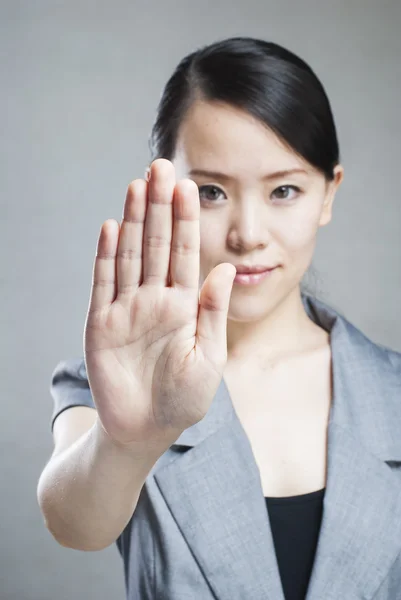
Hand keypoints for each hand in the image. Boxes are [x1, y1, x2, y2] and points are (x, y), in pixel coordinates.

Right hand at [83, 159, 235, 446]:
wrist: (146, 430)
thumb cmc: (185, 398)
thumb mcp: (209, 357)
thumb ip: (213, 313)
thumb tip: (226, 269)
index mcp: (183, 305)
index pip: (184, 252)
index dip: (186, 219)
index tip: (189, 185)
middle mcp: (154, 299)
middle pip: (155, 243)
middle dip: (158, 206)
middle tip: (160, 166)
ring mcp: (126, 308)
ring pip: (129, 255)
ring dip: (131, 221)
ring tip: (137, 185)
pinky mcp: (101, 324)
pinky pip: (103, 284)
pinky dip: (105, 256)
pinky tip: (109, 227)